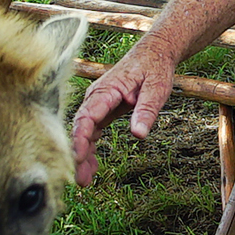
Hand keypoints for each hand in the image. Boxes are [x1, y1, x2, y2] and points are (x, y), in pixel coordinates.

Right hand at [70, 38, 178, 185]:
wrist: (154, 53)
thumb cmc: (154, 68)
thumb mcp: (157, 88)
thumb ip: (146, 110)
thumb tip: (138, 134)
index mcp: (107, 89)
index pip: (87, 115)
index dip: (80, 138)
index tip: (78, 157)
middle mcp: (96, 96)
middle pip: (81, 127)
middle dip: (78, 153)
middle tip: (80, 179)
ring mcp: (97, 103)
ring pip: (84, 132)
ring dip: (82, 155)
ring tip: (85, 180)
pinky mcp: (102, 110)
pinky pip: (91, 132)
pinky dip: (90, 149)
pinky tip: (92, 168)